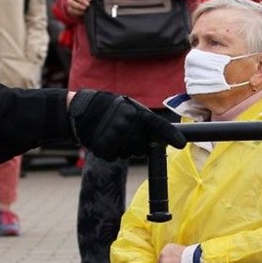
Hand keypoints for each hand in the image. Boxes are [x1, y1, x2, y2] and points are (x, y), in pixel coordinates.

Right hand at [66, 0, 92, 18]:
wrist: (83, 5)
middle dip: (82, 0)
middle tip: (88, 4)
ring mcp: (69, 1)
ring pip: (71, 2)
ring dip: (79, 6)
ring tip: (85, 8)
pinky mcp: (69, 8)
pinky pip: (71, 9)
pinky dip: (77, 11)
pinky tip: (83, 12)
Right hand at [68, 89, 185, 160]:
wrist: (80, 109)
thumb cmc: (107, 106)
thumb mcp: (128, 106)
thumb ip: (144, 121)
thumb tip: (162, 137)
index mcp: (136, 113)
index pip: (159, 127)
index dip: (171, 136)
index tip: (180, 143)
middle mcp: (128, 127)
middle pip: (143, 147)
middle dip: (138, 143)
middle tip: (126, 132)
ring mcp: (116, 139)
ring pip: (128, 153)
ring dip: (124, 147)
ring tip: (112, 132)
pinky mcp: (104, 148)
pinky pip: (114, 156)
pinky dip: (111, 151)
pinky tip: (104, 138)